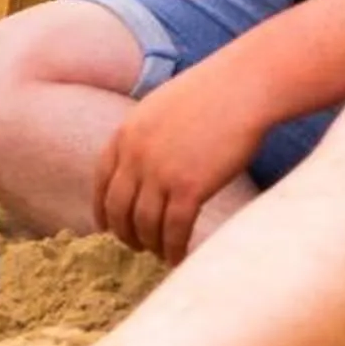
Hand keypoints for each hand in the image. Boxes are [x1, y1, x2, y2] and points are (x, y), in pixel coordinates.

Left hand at [91, 69, 272, 265]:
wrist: (242, 88)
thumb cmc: (211, 94)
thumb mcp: (161, 108)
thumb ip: (145, 136)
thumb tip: (144, 163)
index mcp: (126, 133)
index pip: (102, 180)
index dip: (102, 208)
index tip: (106, 226)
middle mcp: (135, 155)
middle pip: (119, 208)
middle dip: (125, 232)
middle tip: (136, 246)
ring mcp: (160, 173)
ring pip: (145, 224)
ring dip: (151, 244)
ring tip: (161, 253)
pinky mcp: (189, 188)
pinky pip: (174, 230)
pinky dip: (174, 248)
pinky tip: (178, 257)